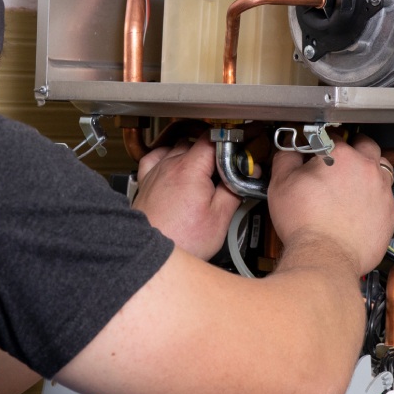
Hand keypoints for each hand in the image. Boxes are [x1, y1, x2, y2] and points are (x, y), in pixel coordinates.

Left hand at [132, 139, 240, 258]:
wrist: (151, 255)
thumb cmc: (182, 240)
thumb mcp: (220, 218)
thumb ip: (235, 190)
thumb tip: (247, 173)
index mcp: (190, 169)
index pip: (212, 139)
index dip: (229, 142)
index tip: (238, 151)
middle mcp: (170, 165)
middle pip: (195, 142)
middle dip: (212, 151)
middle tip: (224, 169)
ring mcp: (155, 172)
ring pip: (176, 147)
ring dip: (191, 154)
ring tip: (202, 172)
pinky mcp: (145, 181)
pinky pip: (155, 157)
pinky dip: (166, 156)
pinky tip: (175, 166)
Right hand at [267, 135, 393, 273]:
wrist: (325, 257)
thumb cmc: (305, 223)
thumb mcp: (281, 184)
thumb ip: (286, 159)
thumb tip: (290, 150)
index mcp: (340, 155)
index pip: (332, 136)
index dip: (322, 142)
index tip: (317, 150)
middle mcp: (366, 169)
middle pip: (367, 144)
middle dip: (355, 147)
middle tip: (342, 158)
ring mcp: (381, 191)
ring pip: (383, 169)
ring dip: (370, 170)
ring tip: (355, 181)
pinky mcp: (389, 213)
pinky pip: (386, 198)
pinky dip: (376, 198)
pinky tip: (362, 207)